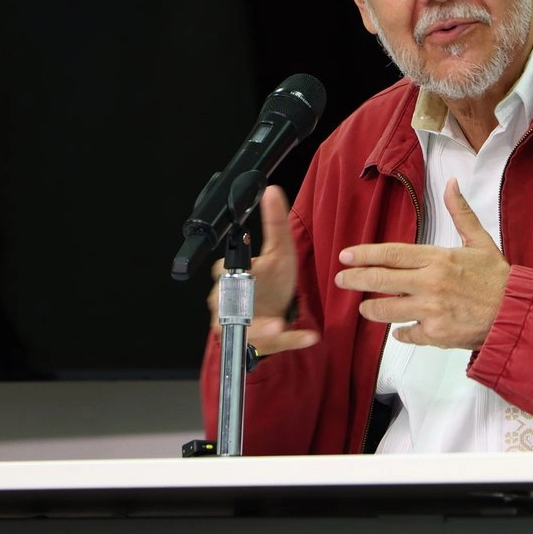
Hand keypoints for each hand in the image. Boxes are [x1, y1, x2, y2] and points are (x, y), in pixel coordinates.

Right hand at [206, 185, 318, 355]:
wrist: (275, 313)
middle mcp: (230, 301)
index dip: (231, 270)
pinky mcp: (258, 342)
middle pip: (225, 301)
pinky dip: (291, 340)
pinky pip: (272, 343)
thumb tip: (271, 190)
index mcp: (233, 276)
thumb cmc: (273, 280)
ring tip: (278, 326)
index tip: (248, 270)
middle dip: (238, 301)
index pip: (223, 270)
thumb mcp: (279, 248)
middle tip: (253, 298)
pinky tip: (309, 337)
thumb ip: (274, 221)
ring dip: (263, 328)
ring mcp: (240, 324)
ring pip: (245, 326)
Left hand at [335, 178, 509, 349]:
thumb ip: (460, 213)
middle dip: (356, 280)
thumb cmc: (498, 278)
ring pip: (387, 310)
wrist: (516, 313)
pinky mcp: (436, 334)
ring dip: (371, 309)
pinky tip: (398, 330)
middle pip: (381, 280)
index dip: (365, 255)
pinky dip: (401, 333)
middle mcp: (430, 283)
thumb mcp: (481, 240)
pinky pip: (408, 334)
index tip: (346, 256)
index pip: (391, 254)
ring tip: (365, 307)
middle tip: (341, 280)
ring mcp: (431, 310)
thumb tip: (451, 184)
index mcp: (438, 258)